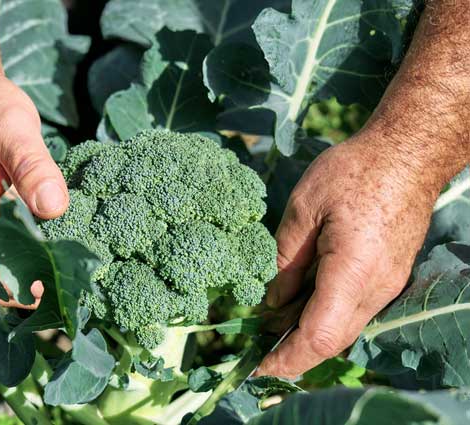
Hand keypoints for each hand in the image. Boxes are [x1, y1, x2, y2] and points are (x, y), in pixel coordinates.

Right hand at [0, 70, 68, 308]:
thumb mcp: (14, 129)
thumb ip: (33, 168)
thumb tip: (54, 208)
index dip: (21, 286)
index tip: (55, 288)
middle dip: (33, 283)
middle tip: (73, 280)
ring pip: (7, 258)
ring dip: (36, 266)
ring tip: (74, 266)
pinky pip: (14, 238)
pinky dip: (37, 245)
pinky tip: (65, 241)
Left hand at [256, 134, 439, 377]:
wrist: (407, 155)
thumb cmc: (354, 172)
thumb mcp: (304, 208)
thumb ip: (285, 259)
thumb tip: (272, 300)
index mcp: (352, 272)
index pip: (318, 335)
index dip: (287, 356)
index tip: (259, 366)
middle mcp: (376, 288)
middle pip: (332, 340)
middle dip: (293, 352)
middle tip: (258, 349)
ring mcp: (386, 284)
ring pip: (343, 327)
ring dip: (307, 333)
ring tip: (271, 324)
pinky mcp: (387, 276)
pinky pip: (353, 309)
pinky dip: (324, 315)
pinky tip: (299, 302)